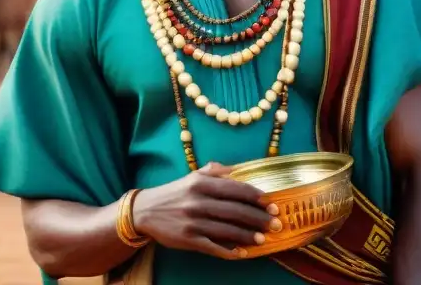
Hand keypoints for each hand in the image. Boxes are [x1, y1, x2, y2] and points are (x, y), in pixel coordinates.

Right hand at [132, 162, 277, 258]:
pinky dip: (228, 251)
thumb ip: (215, 171)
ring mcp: (192, 221)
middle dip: (258, 218)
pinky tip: (242, 253)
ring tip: (264, 239)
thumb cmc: (175, 192)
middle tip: (276, 223)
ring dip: (247, 235)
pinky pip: (212, 246)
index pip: (235, 189)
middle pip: (235, 210)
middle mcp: (198, 201)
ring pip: (226, 230)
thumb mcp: (193, 176)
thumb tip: (238, 168)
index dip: (255, 196)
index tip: (271, 202)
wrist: (144, 211)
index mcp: (201, 183)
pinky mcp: (186, 239)